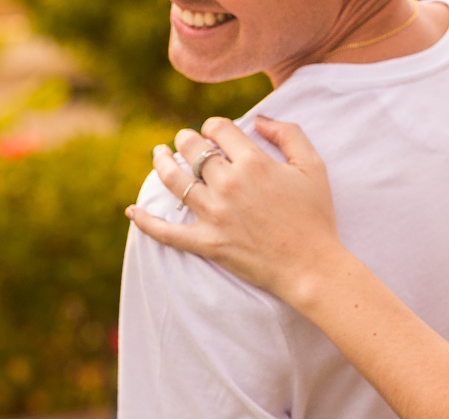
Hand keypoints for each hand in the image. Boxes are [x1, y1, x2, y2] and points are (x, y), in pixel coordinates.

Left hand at [127, 117, 346, 308]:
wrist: (313, 267)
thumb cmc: (317, 217)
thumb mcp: (314, 167)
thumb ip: (289, 134)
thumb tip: (259, 120)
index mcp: (254, 162)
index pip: (217, 128)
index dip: (214, 126)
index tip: (217, 133)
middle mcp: (229, 184)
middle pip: (190, 148)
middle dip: (186, 140)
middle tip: (186, 142)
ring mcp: (215, 215)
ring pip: (173, 180)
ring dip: (161, 162)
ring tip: (158, 155)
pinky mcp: (208, 242)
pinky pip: (167, 232)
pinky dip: (146, 221)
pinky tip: (132, 211)